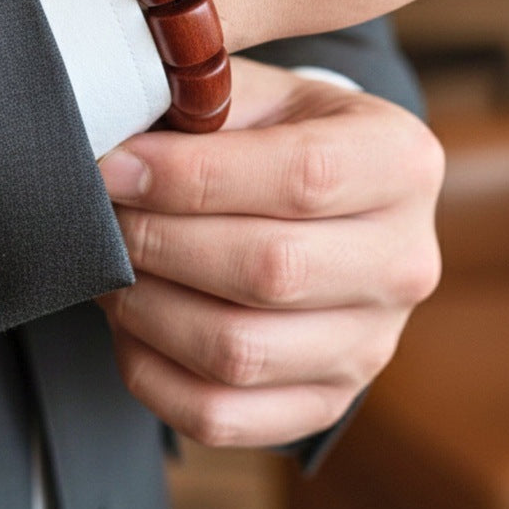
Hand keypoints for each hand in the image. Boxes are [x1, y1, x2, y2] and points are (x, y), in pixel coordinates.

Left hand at [97, 57, 442, 446]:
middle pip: (270, 269)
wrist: (330, 202)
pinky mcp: (328, 399)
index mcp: (401, 162)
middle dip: (160, 239)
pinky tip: (131, 321)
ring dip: (148, 307)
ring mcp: (373, 343)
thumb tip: (113, 139)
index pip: (303, 176)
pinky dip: (152, 372)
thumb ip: (204, 97)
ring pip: (239, 350)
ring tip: (114, 261)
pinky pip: (221, 415)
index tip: (116, 166)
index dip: (194, 176)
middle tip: (103, 212)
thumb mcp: (261, 92)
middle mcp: (405, 261)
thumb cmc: (282, 135)